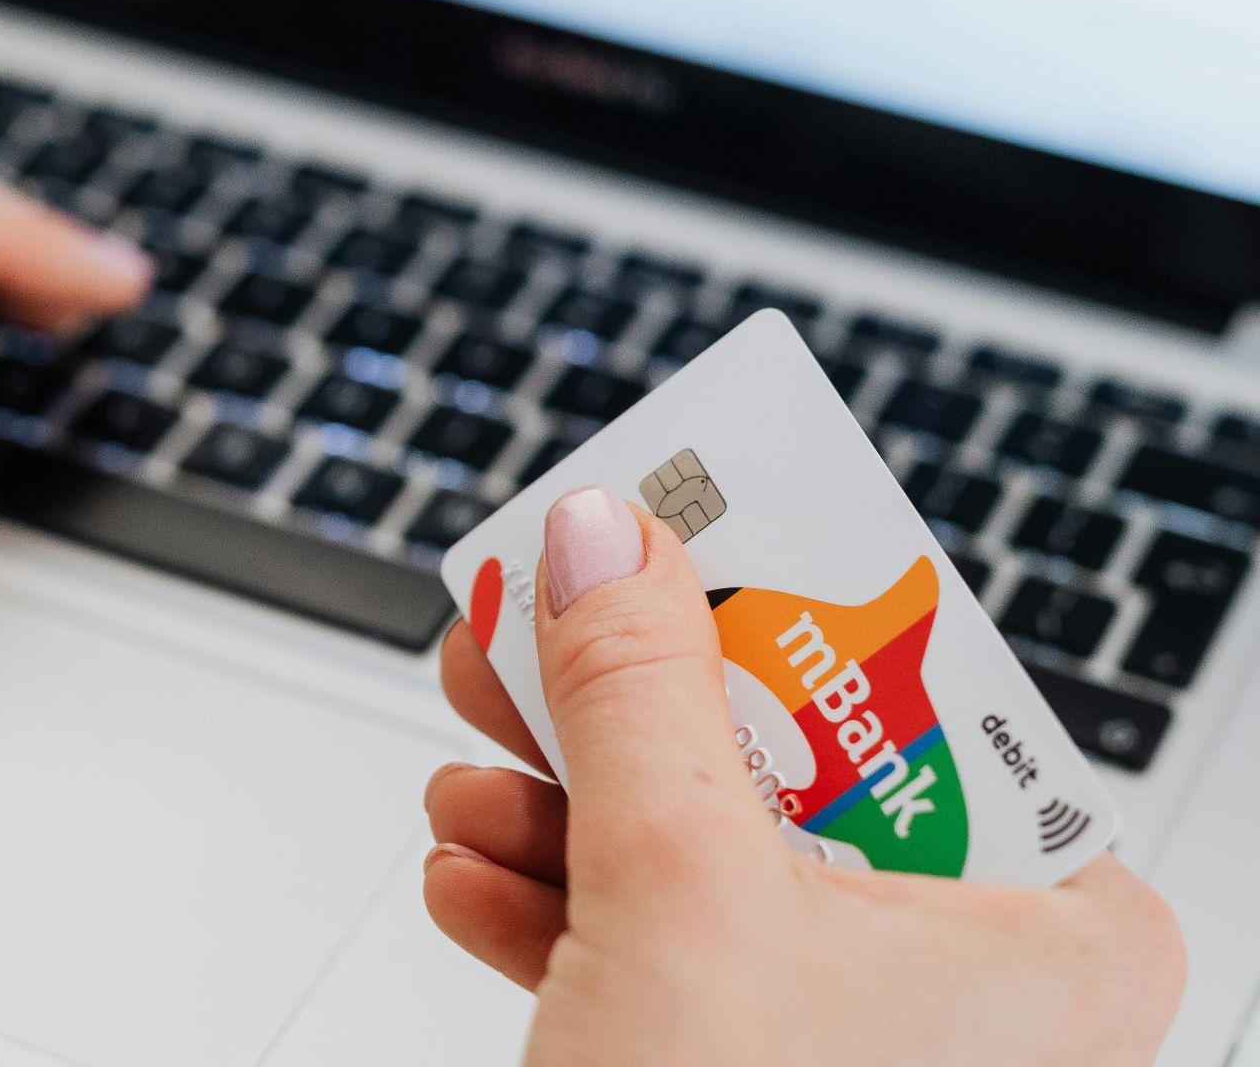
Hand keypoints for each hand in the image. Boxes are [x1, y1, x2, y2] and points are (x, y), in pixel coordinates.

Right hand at [424, 487, 1184, 1064]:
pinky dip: (557, 904)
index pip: (909, 682)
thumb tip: (607, 538)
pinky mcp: (740, 1066)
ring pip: (695, 852)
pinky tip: (476, 870)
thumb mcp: (679, 892)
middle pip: (774, 759)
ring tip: (475, 759)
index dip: (771, 586)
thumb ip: (637, 689)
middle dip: (622, 700)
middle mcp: (965, 978)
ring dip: (562, 802)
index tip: (670, 511)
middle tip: (537, 608)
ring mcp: (844, 1033)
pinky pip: (652, 947)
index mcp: (1047, 928)